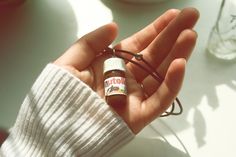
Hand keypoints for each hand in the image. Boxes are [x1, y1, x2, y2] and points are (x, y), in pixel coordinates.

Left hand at [54, 8, 198, 133]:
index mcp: (113, 65)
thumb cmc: (61, 95)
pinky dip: (171, 82)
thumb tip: (114, 26)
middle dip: (173, 35)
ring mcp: (135, 97)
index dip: (156, 29)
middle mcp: (127, 79)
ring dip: (177, 54)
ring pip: (161, 74)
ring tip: (190, 35)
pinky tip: (180, 64)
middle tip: (191, 17)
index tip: (172, 15)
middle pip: (154, 55)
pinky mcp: (139, 115)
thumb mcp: (70, 62)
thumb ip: (90, 42)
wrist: (56, 129)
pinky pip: (160, 99)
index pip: (140, 44)